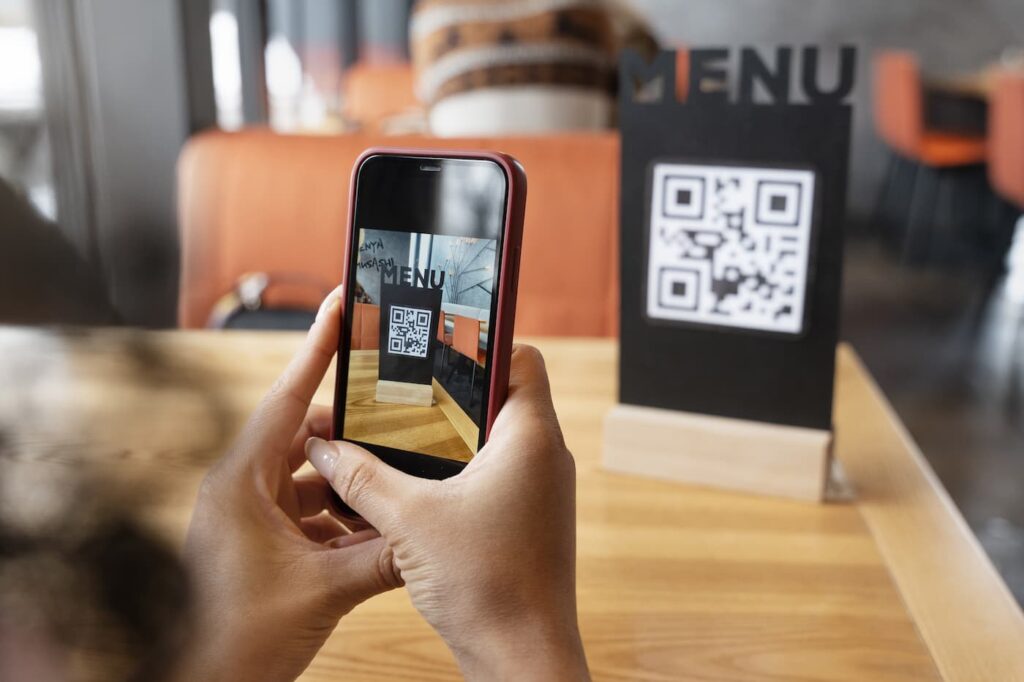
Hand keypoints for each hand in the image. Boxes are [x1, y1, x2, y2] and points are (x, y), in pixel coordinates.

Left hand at [179, 287, 400, 681]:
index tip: (339, 305)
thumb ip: (383, 557)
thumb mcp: (324, 590)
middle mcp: (244, 488)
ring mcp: (252, 515)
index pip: (288, 397)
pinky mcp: (264, 541)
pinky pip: (312, 513)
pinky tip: (379, 535)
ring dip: (354, 488)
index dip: (317, 348)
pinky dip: (345, 520)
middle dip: (355, 438)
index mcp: (242, 481)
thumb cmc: (236, 640)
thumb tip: (429, 538)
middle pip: (309, 437)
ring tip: (395, 490)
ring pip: (315, 478)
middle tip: (399, 425)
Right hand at [306, 345, 589, 680]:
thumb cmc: (486, 586)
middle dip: (451, 388)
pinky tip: (417, 481)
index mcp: (530, 437)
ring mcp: (540, 488)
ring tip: (400, 428)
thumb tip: (323, 447)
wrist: (522, 658)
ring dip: (452, 432)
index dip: (481, 341)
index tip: (436, 339)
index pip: (520, 358)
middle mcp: (545, 455)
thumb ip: (361, 477)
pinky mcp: (529, 516)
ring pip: (497, 436)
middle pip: (502, 394)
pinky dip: (460, 467)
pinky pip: (497, 472)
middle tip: (402, 384)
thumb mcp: (409, 521)